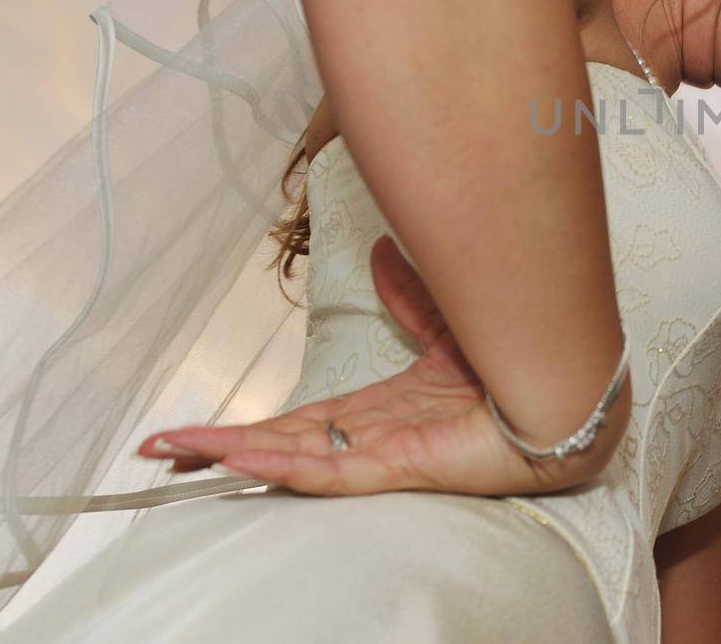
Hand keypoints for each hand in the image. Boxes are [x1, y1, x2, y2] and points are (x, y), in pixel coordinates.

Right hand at [138, 236, 532, 495]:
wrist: (564, 393)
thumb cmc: (513, 369)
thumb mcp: (448, 324)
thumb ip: (412, 295)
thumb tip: (383, 249)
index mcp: (378, 410)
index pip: (297, 422)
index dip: (243, 426)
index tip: (190, 430)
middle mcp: (373, 437)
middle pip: (280, 446)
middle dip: (217, 447)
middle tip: (156, 449)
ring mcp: (384, 455)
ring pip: (295, 460)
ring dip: (236, 456)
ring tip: (178, 453)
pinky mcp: (404, 466)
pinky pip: (338, 471)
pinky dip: (289, 466)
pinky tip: (246, 460)